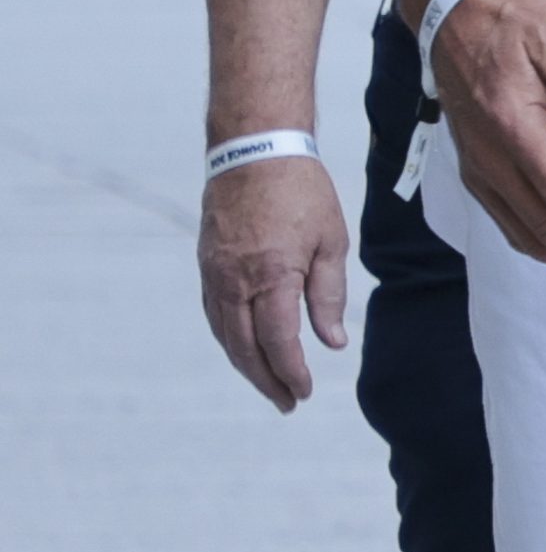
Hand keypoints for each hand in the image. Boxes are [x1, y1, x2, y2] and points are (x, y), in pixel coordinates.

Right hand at [200, 157, 350, 410]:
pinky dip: (230, 338)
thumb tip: (332, 343)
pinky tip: (245, 349)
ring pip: (225, 334)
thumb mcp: (330, 241)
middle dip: (266, 380)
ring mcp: (215, 273)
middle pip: (245, 348)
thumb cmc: (301, 191)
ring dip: (245, 364)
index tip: (303, 393)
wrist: (254, 148)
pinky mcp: (207, 264)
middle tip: (287, 403)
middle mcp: (236, 280)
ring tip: (269, 384)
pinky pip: (215, 314)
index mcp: (272, 275)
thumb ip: (328, 296)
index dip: (291, 373)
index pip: (278, 342)